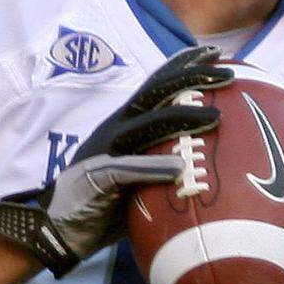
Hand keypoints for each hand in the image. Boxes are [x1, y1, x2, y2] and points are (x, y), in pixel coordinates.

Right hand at [0, 46, 230, 276]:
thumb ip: (163, 161)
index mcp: (124, 125)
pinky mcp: (97, 179)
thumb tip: (206, 162)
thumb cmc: (103, 204)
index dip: (183, 65)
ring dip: (180, 117)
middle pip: (155, 93)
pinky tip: (178, 168)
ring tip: (214, 116)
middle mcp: (115, 130)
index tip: (214, 53)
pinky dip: (153, 167)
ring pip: (145, 125)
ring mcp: (105, 152)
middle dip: (192, 78)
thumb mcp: (138, 177)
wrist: (55, 230)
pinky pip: (127, 169)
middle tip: (228, 74)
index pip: (155, 86)